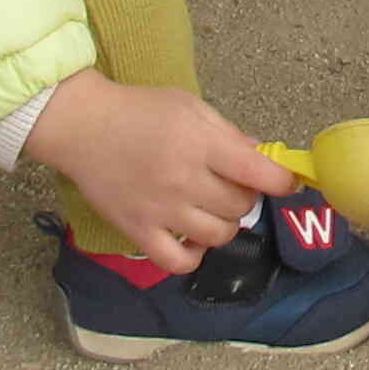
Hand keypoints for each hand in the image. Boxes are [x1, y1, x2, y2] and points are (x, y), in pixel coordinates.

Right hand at [20, 70, 295, 272]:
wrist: (83, 127)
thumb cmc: (139, 110)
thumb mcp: (190, 107)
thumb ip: (227, 133)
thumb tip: (260, 157)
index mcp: (202, 145)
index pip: (259, 174)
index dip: (282, 181)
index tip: (285, 182)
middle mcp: (185, 181)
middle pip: (240, 206)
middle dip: (246, 195)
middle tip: (232, 184)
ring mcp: (162, 211)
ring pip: (218, 235)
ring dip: (225, 223)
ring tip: (212, 208)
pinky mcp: (138, 232)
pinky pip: (178, 262)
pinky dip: (194, 256)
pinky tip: (193, 239)